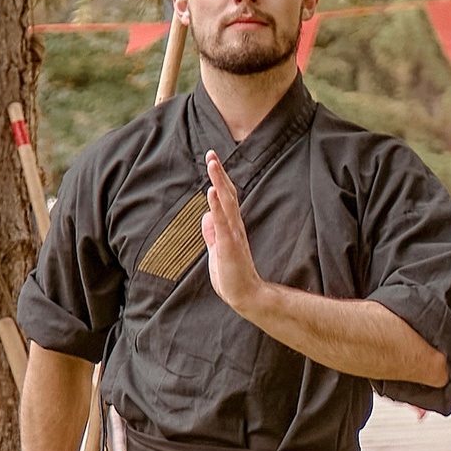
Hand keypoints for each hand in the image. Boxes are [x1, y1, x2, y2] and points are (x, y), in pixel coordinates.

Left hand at [201, 152, 263, 313]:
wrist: (245, 296)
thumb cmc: (232, 276)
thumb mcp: (216, 250)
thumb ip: (211, 232)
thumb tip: (205, 215)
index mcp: (231, 227)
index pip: (225, 198)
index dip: (219, 180)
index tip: (212, 162)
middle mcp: (234, 226)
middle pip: (227, 194)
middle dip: (219, 174)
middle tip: (211, 154)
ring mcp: (232, 235)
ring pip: (226, 203)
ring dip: (218, 182)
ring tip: (212, 164)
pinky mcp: (229, 246)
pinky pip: (222, 222)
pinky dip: (216, 206)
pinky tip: (211, 192)